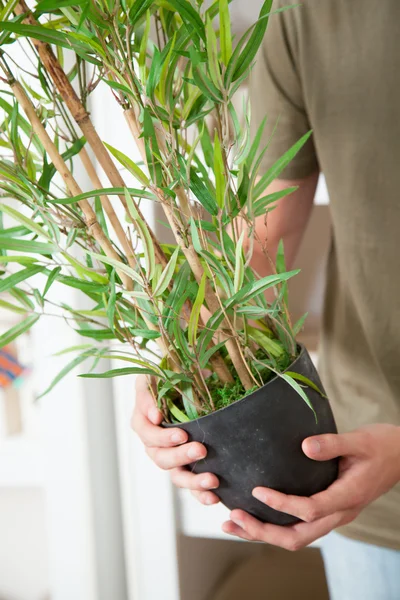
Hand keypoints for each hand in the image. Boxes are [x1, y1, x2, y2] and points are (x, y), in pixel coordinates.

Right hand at [131, 374, 219, 504]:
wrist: (186, 386)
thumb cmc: (169, 376)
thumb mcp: (157, 375)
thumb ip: (152, 391)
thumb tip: (156, 415)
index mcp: (143, 420)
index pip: (147, 433)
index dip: (163, 437)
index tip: (182, 435)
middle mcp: (153, 443)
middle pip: (160, 457)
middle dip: (180, 456)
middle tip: (201, 449)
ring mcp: (169, 457)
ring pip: (175, 475)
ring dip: (192, 480)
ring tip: (212, 479)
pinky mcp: (185, 467)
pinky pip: (190, 485)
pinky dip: (200, 493)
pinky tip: (214, 497)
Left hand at [222, 424, 399, 550]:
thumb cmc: (382, 446)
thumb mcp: (359, 439)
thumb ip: (333, 443)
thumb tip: (305, 446)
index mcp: (347, 497)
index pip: (310, 510)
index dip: (282, 504)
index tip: (257, 491)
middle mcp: (339, 513)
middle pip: (298, 536)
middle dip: (263, 531)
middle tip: (234, 518)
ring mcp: (334, 514)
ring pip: (296, 537)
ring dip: (264, 534)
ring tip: (233, 523)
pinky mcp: (329, 509)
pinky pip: (300, 526)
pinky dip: (275, 525)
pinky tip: (255, 515)